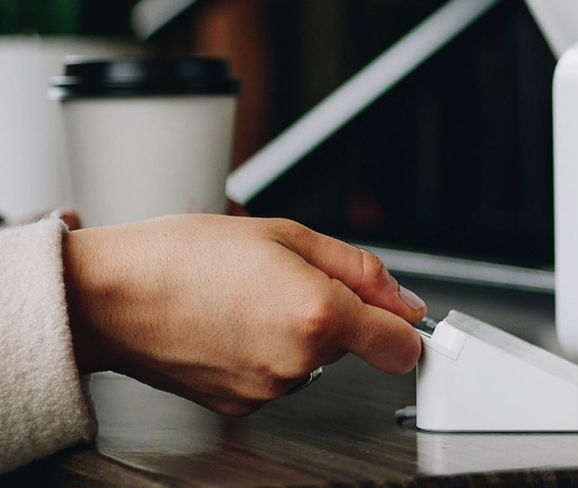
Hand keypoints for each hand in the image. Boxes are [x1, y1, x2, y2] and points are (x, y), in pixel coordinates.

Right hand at [62, 215, 426, 414]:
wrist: (109, 296)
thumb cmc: (183, 256)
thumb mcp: (286, 234)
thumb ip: (359, 268)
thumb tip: (403, 299)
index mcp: (317, 314)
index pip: (402, 346)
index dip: (403, 325)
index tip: (396, 314)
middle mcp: (298, 362)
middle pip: (352, 343)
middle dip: (334, 311)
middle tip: (283, 278)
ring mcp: (269, 389)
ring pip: (313, 359)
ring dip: (296, 331)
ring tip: (247, 298)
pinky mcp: (241, 407)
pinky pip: (278, 375)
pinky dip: (266, 352)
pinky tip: (230, 325)